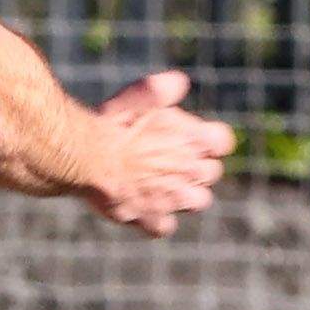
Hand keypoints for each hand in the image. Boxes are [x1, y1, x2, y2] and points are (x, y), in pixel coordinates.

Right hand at [79, 71, 235, 238]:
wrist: (86, 157)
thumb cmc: (111, 123)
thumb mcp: (138, 95)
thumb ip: (163, 89)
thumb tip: (180, 82)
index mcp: (194, 139)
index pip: (223, 141)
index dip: (210, 138)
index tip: (192, 135)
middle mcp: (191, 171)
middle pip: (212, 172)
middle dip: (196, 165)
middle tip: (169, 156)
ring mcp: (173, 198)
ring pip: (199, 201)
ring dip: (185, 194)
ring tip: (160, 182)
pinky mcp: (150, 218)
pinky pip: (164, 227)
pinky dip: (156, 220)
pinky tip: (142, 205)